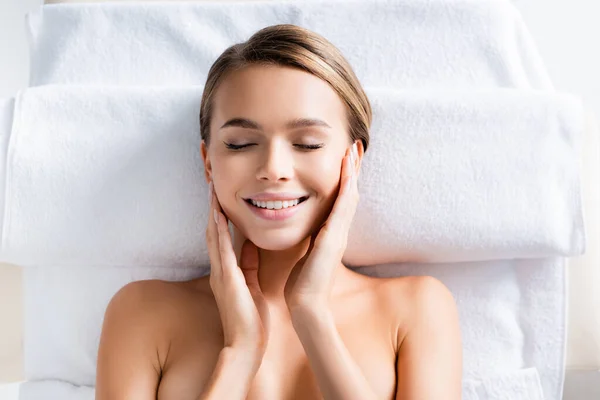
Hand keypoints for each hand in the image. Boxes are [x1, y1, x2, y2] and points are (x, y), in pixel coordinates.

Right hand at [206, 182, 269, 354]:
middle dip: (212, 208)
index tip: (221, 195)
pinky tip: (219, 216)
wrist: (246, 346)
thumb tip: (251, 244)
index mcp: (226, 272)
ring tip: (213, 192)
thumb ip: (248, 265)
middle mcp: (219, 270)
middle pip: (213, 232)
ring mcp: (221, 275)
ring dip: (213, 214)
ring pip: (214, 237)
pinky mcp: (228, 280)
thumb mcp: (251, 285)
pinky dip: (220, 232)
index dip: (219, 216)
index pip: (220, 238)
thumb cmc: (250, 319)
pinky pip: (222, 251)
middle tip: (212, 184)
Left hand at [284, 143, 359, 310]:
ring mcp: (339, 234)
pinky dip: (347, 188)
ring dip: (352, 172)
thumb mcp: (304, 254)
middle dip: (352, 169)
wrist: (305, 304)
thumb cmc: (302, 283)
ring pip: (350, 195)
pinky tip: (349, 172)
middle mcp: (338, 231)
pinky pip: (343, 208)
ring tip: (354, 149)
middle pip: (349, 193)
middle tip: (355, 145)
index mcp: (330, 233)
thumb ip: (305, 240)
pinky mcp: (334, 238)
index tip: (343, 158)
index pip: (339, 199)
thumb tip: (297, 227)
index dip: (343, 178)